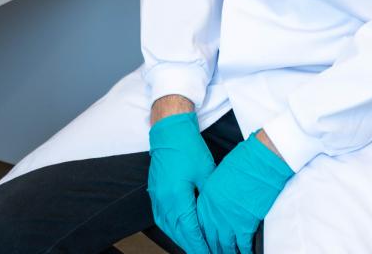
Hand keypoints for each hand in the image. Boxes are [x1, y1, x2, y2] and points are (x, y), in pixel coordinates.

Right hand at [148, 112, 213, 253]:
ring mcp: (157, 196)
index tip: (209, 253)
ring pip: (168, 226)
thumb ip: (209, 197)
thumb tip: (217, 215)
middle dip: (192, 246)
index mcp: (176, 196)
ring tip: (193, 246)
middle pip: (178, 232)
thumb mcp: (206, 172)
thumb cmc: (188, 147)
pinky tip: (177, 231)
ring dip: (180, 238)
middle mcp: (163, 199)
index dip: (200, 245)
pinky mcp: (155, 191)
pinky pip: (161, 217)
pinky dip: (170, 227)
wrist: (169, 130)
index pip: (189, 229)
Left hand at [196, 131, 293, 253]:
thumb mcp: (218, 176)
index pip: (199, 226)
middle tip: (214, 252)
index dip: (201, 238)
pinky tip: (245, 253)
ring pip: (225, 245)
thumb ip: (213, 195)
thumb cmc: (242, 163)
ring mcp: (228, 221)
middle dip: (212, 249)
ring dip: (227, 252)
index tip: (203, 244)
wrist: (259, 162)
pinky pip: (242, 245)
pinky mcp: (244, 225)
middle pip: (210, 239)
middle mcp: (214, 213)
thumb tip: (216, 205)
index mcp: (206, 200)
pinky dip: (244, 251)